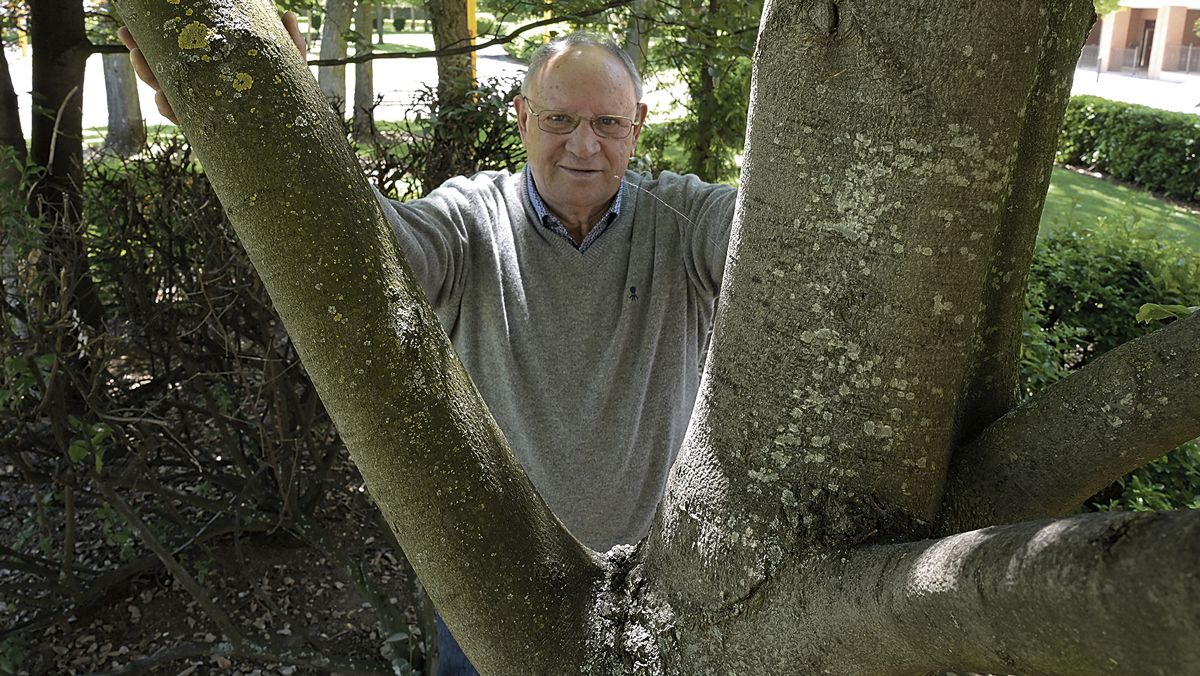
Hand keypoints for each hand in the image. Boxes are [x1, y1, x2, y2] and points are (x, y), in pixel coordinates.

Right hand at [117, 11, 307, 124]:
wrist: (300, 132)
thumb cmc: (290, 95)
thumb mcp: (288, 65)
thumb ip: (287, 42)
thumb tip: (287, 14)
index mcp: (211, 69)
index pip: (174, 54)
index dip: (148, 43)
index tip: (130, 30)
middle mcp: (204, 89)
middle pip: (162, 73)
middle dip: (141, 61)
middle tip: (133, 47)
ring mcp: (205, 110)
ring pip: (167, 96)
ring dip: (153, 84)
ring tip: (148, 73)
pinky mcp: (211, 131)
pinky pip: (183, 121)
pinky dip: (172, 112)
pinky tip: (165, 101)